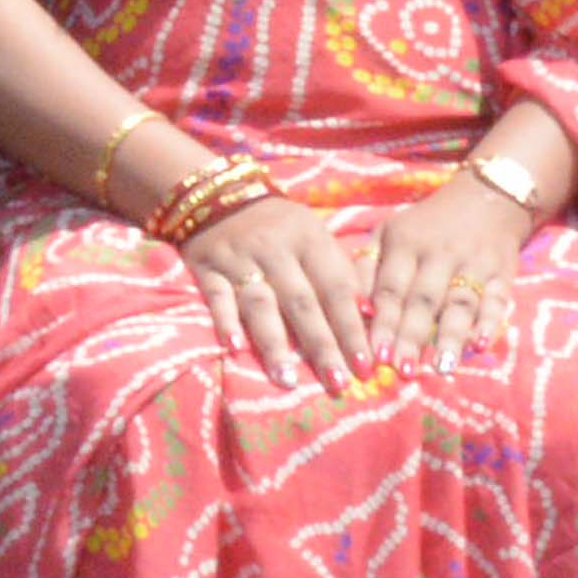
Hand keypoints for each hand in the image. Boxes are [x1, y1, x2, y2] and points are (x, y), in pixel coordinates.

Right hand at [169, 188, 376, 392]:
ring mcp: (238, 259)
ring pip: (260, 304)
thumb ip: (340, 273)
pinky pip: (216, 297)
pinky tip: (234, 347)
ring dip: (274, 343)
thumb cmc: (281, 226)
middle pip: (301, 303)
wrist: (219, 193)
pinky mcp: (206, 268)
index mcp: (309, 240)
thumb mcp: (316, 236)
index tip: (366, 367)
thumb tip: (371, 318)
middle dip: (321, 346)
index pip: (335, 289)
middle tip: (337, 384)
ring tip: (287, 380)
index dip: (351, 329)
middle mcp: (275, 250)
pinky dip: (225, 321)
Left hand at [352, 175, 531, 365]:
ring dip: (450, 336)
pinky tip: (480, 346)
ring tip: (442, 368)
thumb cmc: (424, 227)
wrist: (485, 199)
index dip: (383, 323)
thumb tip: (356, 313)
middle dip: (412, 336)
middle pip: (423, 300)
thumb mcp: (388, 234)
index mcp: (404, 243)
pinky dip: (490, 324)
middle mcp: (438, 253)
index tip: (375, 357)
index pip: (390, 289)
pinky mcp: (503, 274)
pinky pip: (497, 301)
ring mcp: (473, 263)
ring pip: (460, 303)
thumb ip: (366, 270)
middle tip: (403, 371)